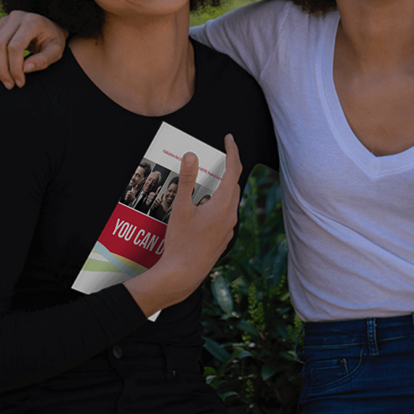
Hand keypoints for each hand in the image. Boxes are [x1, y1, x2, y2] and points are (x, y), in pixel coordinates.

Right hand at [0, 11, 67, 88]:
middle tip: (10, 85)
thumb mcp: (56, 51)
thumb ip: (44, 60)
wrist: (48, 29)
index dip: (15, 67)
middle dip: (1, 69)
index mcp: (32, 22)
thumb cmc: (53, 41)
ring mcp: (2, 21)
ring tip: (1, 80)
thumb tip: (25, 69)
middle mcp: (15, 17)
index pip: (15, 46)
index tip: (20, 82)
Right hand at [128, 135, 241, 314]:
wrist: (183, 275)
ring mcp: (229, 229)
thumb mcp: (180, 208)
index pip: (234, 170)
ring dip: (220, 188)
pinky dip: (217, 204)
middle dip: (226, 168)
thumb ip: (187, 179)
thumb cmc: (180, 242)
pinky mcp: (223, 238)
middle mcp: (231, 216)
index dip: (232, 151)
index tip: (229, 138)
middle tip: (214, 157)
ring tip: (203, 182)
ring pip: (229, 200)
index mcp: (224, 205)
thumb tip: (191, 155)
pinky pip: (224, 214)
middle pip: (233, 184)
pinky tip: (201, 208)